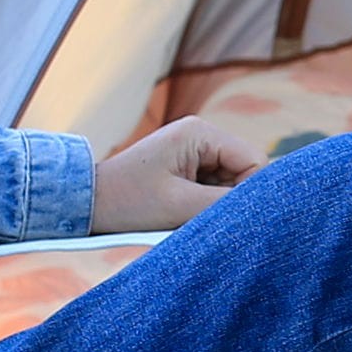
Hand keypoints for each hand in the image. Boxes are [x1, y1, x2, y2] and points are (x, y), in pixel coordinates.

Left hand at [92, 114, 253, 231]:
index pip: (255, 162)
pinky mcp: (186, 168)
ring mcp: (193, 151)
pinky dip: (205, 205)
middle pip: (244, 172)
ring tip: (186, 217)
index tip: (229, 218)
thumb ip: (226, 204)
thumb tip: (266, 209)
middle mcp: (200, 135)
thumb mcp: (181, 206)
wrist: (85, 204)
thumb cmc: (128, 202)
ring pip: (230, 184)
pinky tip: (182, 214)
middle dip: (231, 199)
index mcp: (201, 132)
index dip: (251, 193)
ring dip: (216, 205)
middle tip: (201, 218)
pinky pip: (213, 189)